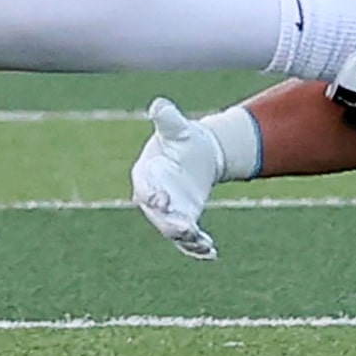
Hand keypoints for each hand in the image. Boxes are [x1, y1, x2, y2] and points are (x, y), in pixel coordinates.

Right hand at [131, 98, 222, 259]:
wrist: (197, 153)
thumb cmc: (181, 138)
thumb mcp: (175, 126)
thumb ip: (166, 118)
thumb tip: (159, 104)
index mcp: (145, 174)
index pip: (143, 188)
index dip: (150, 195)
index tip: (161, 200)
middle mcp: (153, 198)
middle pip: (158, 216)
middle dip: (170, 224)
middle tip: (187, 228)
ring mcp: (168, 212)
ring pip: (173, 231)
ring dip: (186, 239)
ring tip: (203, 243)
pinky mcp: (184, 221)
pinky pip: (187, 239)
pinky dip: (197, 248)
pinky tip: (211, 251)